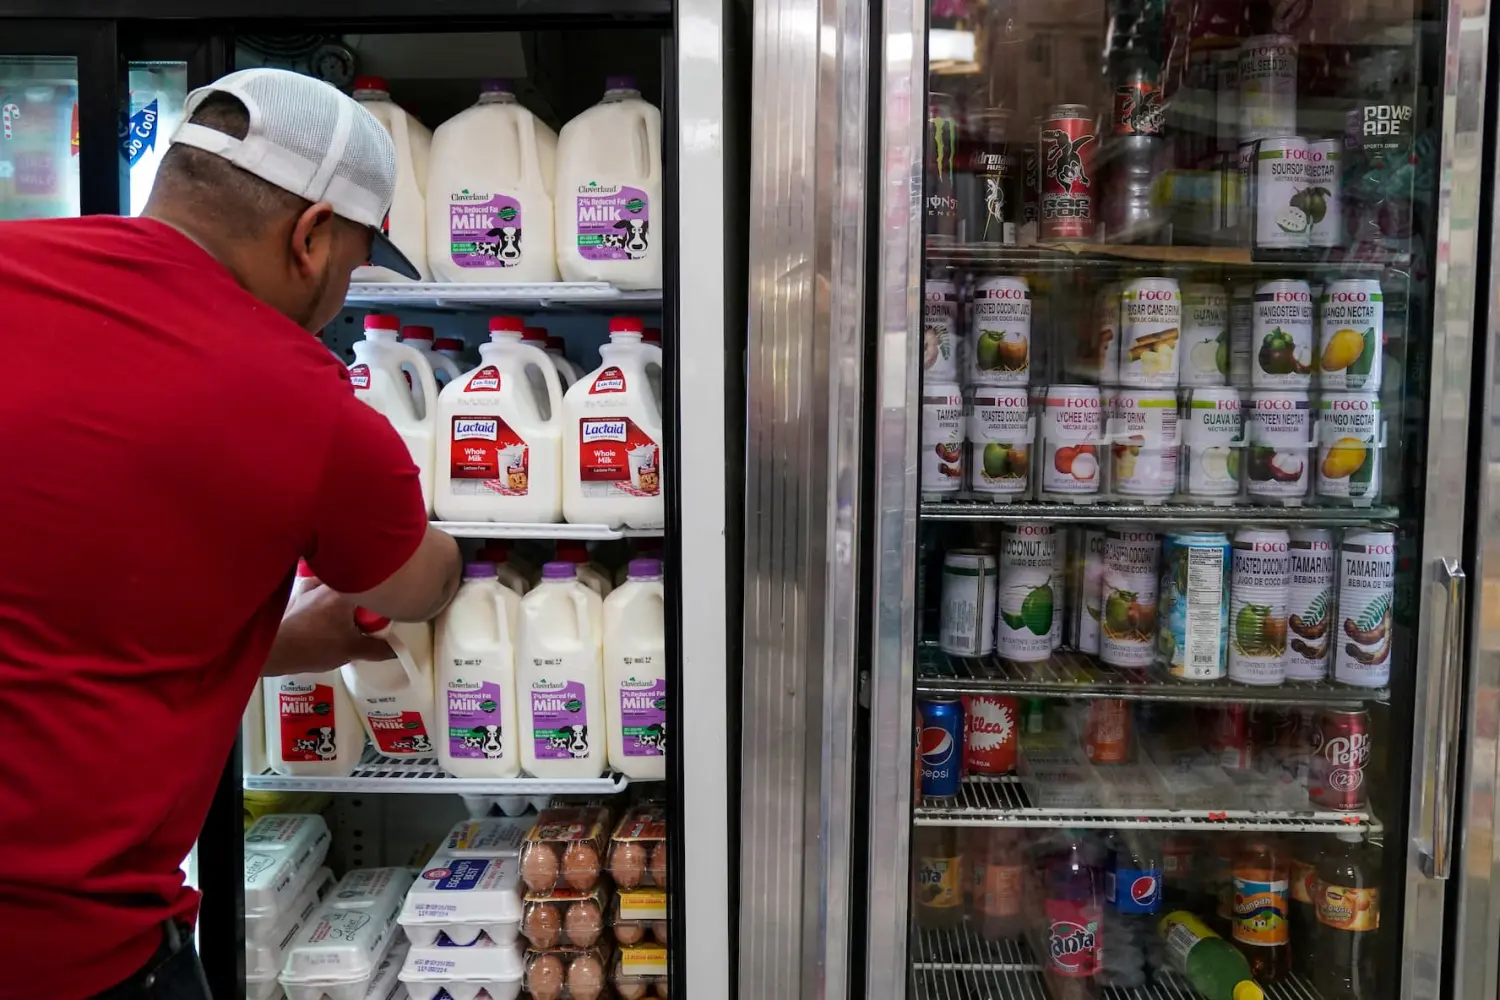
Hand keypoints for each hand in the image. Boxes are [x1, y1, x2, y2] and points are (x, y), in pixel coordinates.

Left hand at [263, 581, 395, 675]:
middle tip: (370, 615)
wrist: (274, 649)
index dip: (384, 599)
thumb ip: (378, 648)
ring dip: (344, 593)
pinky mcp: (296, 595)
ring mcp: (309, 586)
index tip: (387, 613)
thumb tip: (397, 649)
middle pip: (355, 583)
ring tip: (347, 612)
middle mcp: (328, 581)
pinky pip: (318, 589)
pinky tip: (325, 610)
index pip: (375, 586)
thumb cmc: (315, 645)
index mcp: (346, 588)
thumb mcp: (352, 650)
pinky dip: (324, 596)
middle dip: (365, 595)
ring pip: (335, 584)